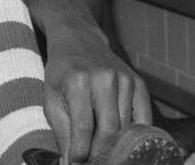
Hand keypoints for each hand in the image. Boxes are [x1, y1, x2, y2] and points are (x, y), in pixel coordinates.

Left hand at [41, 26, 151, 163]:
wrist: (78, 41)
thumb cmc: (61, 73)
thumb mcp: (51, 99)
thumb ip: (61, 132)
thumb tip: (70, 163)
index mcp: (78, 81)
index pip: (84, 127)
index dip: (81, 152)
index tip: (76, 162)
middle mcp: (105, 78)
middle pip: (109, 130)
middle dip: (99, 152)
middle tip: (92, 159)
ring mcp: (125, 79)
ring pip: (126, 127)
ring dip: (115, 144)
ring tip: (101, 149)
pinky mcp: (139, 83)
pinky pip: (143, 118)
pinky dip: (134, 134)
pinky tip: (122, 139)